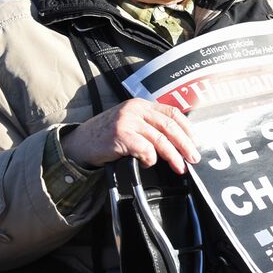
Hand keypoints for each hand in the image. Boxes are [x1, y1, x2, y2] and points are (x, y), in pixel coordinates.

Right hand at [61, 98, 198, 174]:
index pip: (172, 112)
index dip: (187, 128)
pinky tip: (147, 162)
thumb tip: (179, 141)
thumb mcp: (129, 123)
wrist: (78, 144)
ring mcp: (127, 121)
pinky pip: (145, 149)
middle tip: (193, 158)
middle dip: (185, 145)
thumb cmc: (106, 136)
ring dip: (173, 156)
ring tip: (179, 167)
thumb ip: (149, 126)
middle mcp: (135, 109)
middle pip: (170, 126)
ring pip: (160, 139)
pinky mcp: (120, 135)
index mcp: (141, 105)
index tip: (195, 142)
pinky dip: (150, 158)